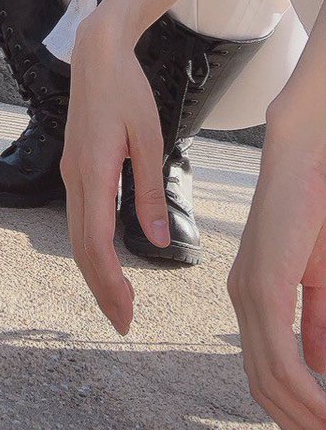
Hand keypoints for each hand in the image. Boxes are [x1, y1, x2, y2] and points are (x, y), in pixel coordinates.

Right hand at [61, 13, 168, 332]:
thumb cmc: (127, 91)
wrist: (97, 54)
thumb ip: (151, 191)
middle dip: (101, 288)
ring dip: (95, 271)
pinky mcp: (74, 166)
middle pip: (81, 247)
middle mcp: (74, 177)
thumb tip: (158, 241)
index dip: (110, 282)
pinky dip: (91, 247)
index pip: (97, 243)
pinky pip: (79, 216)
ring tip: (118, 299)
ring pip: (76, 235)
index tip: (127, 311)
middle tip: (123, 322)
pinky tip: (108, 259)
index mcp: (93, 172)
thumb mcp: (150, 139)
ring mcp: (70, 172)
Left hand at [228, 113, 325, 429]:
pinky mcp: (264, 283)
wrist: (305, 159)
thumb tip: (320, 364)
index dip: (291, 406)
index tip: (317, 425)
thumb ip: (317, 318)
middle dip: (295, 419)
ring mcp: (249, 290)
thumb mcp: (319, 276)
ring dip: (303, 412)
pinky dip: (304, 389)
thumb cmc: (313, 208)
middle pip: (262, 381)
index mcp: (253, 293)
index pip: (263, 367)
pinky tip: (323, 409)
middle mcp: (243, 295)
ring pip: (269, 375)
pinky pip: (279, 353)